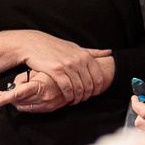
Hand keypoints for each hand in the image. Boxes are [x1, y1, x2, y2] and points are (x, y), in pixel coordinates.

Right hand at [0, 54, 115, 112]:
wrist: (34, 44)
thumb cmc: (56, 47)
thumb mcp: (76, 47)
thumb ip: (93, 52)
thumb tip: (109, 52)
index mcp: (85, 56)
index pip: (98, 77)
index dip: (97, 89)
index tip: (93, 94)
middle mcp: (78, 60)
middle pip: (89, 85)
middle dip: (87, 95)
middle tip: (83, 99)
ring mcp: (68, 65)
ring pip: (79, 88)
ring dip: (78, 98)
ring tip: (74, 100)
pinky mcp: (56, 71)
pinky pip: (67, 88)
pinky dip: (69, 96)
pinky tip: (67, 99)